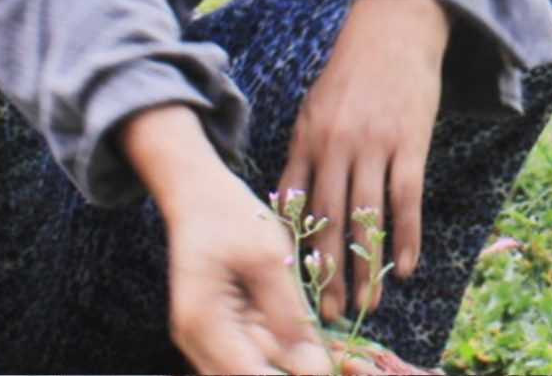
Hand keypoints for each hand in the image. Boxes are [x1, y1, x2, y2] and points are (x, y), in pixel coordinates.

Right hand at [122, 104, 328, 374]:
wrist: (198, 194)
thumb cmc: (230, 215)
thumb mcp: (267, 258)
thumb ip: (288, 313)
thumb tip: (316, 365)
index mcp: (204, 324)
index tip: (336, 369)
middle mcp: (199, 340)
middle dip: (298, 372)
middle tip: (353, 365)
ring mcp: (207, 337)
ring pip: (256, 369)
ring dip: (296, 365)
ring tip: (351, 360)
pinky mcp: (222, 329)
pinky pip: (256, 352)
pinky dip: (287, 351)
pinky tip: (327, 348)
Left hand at [277, 0, 448, 322]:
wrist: (394, 25)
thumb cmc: (353, 70)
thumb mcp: (314, 108)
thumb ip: (303, 154)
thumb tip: (290, 201)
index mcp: (306, 139)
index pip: (295, 206)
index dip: (294, 249)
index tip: (292, 285)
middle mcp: (335, 146)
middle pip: (328, 223)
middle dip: (326, 273)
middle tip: (327, 313)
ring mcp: (373, 145)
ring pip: (367, 219)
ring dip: (367, 267)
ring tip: (368, 302)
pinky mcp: (409, 143)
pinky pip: (406, 200)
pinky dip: (407, 237)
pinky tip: (407, 266)